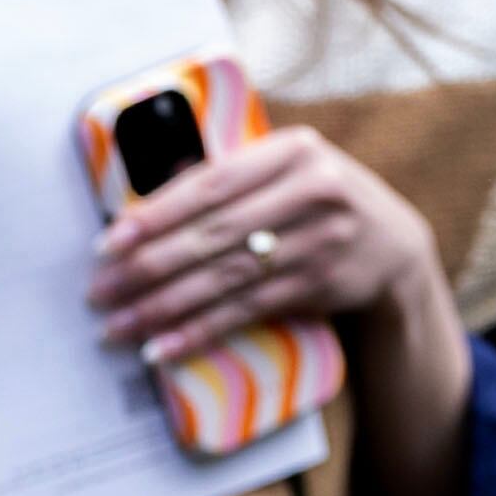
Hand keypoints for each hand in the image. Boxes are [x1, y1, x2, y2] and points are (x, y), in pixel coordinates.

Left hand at [89, 125, 445, 362]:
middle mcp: (315, 190)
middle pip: (214, 234)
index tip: (108, 243)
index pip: (212, 183)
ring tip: (118, 325)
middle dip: (148, 267)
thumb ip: (230, 177)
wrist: (394, 244)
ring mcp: (322, 239)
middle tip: (100, 291)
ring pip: (226, 277)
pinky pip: (247, 309)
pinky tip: (165, 345)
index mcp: (296, 150)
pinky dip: (202, 330)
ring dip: (164, 306)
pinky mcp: (322, 282)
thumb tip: (142, 206)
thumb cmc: (319, 201)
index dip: (155, 215)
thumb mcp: (289, 170)